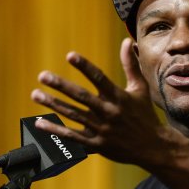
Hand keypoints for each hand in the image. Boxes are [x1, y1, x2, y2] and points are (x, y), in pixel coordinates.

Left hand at [31, 37, 166, 165]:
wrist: (152, 147)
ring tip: (36, 94)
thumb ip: (130, 64)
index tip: (70, 55)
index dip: (85, 66)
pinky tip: (40, 123)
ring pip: (73, 115)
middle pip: (81, 97)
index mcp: (119, 97)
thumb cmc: (145, 114)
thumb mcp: (140, 88)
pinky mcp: (96, 145)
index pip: (99, 78)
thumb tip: (125, 41)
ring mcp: (101, 129)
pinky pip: (72, 137)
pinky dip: (55, 130)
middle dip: (61, 86)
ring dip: (53, 104)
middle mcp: (108, 112)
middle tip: (42, 76)